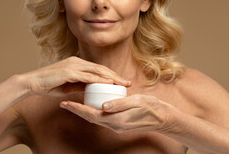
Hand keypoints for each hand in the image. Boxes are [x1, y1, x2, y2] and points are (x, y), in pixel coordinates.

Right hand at [24, 56, 130, 95]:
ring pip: (97, 71)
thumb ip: (80, 86)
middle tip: (128, 82)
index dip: (111, 75)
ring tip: (122, 83)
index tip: (121, 82)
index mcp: (77, 64)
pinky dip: (99, 80)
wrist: (32, 83)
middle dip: (116, 76)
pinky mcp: (69, 71)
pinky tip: (108, 83)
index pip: (98, 69)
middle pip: (101, 68)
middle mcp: (77, 62)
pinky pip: (87, 76)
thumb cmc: (49, 85)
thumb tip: (92, 90)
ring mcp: (73, 65)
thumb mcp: (68, 86)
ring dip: (111, 77)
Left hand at [60, 94, 176, 132]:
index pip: (92, 114)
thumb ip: (120, 104)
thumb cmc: (152, 108)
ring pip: (95, 119)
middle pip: (90, 118)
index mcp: (117, 120)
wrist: (164, 119)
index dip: (78, 109)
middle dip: (76, 110)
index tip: (66, 103)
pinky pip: (103, 118)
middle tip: (64, 103)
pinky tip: (91, 105)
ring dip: (83, 112)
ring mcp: (117, 125)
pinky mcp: (120, 123)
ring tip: (74, 103)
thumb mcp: (137, 102)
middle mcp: (114, 125)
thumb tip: (103, 106)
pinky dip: (93, 112)